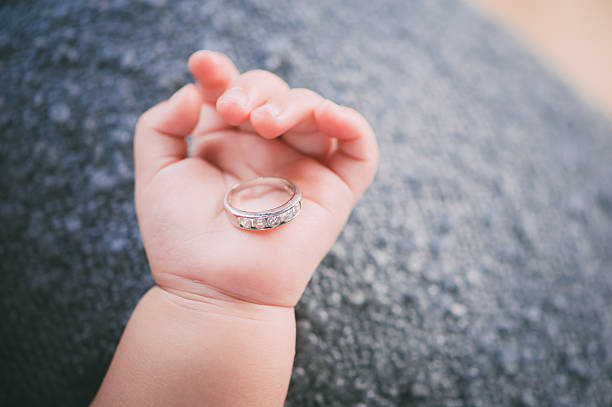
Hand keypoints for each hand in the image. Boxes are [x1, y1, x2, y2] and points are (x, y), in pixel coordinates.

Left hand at [134, 50, 377, 306]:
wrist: (213, 289)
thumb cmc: (182, 239)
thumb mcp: (156, 174)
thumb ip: (161, 125)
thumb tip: (191, 93)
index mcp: (228, 143)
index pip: (234, 91)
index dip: (221, 72)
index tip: (203, 65)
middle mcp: (268, 151)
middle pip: (276, 94)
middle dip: (255, 89)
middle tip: (232, 111)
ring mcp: (303, 167)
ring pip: (316, 112)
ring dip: (292, 104)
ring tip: (264, 122)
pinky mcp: (335, 189)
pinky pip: (360, 149)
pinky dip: (352, 125)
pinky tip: (328, 115)